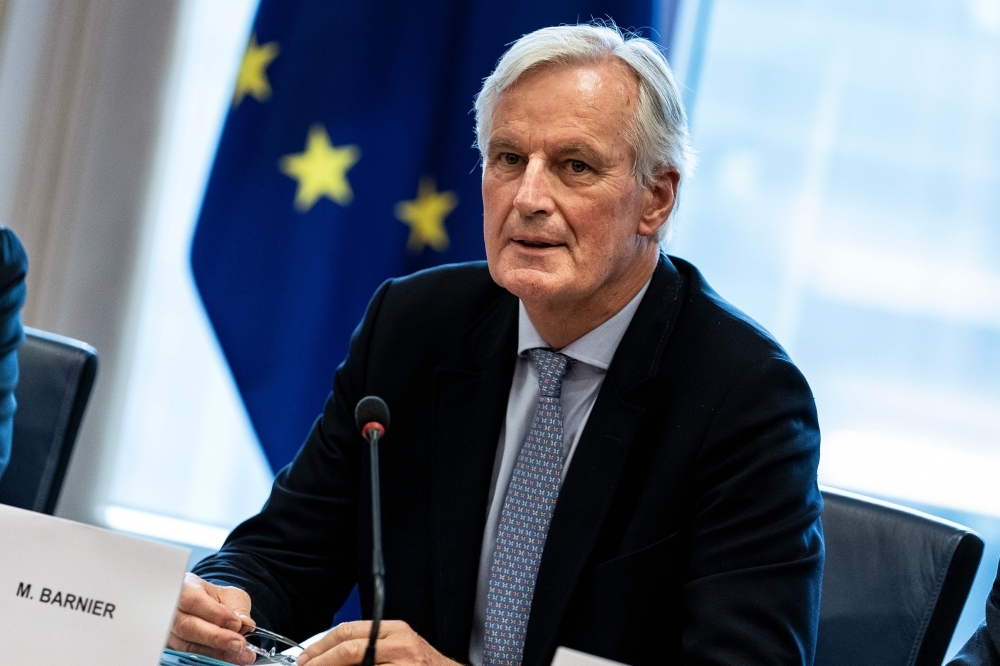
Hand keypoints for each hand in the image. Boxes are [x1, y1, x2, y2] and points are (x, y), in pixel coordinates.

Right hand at [167, 572, 256, 664]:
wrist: (206, 607)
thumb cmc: (216, 599)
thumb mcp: (231, 595)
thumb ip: (237, 608)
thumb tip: (245, 624)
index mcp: (185, 589)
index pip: (193, 600)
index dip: (215, 613)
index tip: (237, 623)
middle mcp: (170, 611)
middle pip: (187, 627)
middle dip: (216, 637)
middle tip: (240, 644)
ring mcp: (168, 632)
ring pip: (187, 646)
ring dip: (216, 653)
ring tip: (241, 656)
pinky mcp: (172, 649)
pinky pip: (189, 656)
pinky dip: (211, 659)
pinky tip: (229, 660)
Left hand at [297, 620, 459, 665]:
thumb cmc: (422, 665)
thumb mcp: (398, 647)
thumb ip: (370, 646)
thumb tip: (331, 655)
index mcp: (393, 630)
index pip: (349, 631)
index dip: (322, 645)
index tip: (305, 658)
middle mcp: (398, 644)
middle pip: (349, 647)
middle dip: (321, 660)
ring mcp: (401, 663)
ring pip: (356, 663)